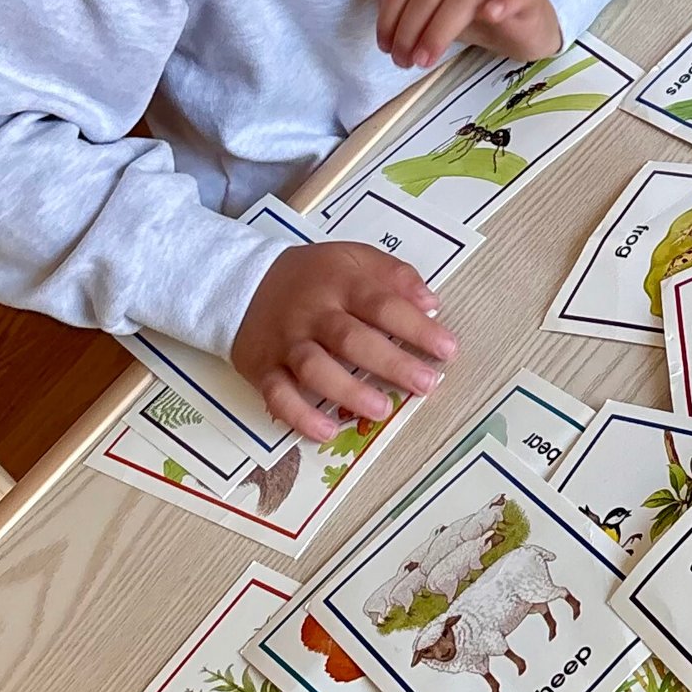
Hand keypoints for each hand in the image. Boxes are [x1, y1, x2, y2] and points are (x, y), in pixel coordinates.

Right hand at [234, 242, 457, 442]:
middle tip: (426, 384)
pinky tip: (326, 432)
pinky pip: (278, 394)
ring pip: (315, 367)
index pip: (383, 304)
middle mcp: (313, 312)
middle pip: (352, 338)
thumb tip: (431, 303)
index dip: (416, 327)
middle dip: (391, 362)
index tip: (448, 349)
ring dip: (348, 390)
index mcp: (341, 282)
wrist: (244, 282)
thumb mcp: (354, 259)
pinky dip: (300, 415)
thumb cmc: (314, 276)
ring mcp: (286, 341)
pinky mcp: (263, 368)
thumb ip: (394, 276)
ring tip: (382, 409)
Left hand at [377, 0, 559, 71]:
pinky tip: (490, 16)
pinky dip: (503, 1)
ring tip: (426, 60)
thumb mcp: (442, 16)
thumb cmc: (483, 17)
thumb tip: (390, 43)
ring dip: (438, 31)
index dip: (390, 15)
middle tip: (405, 61)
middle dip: (410, 29)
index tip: (385, 46)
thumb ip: (418, 21)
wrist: (532, 22)